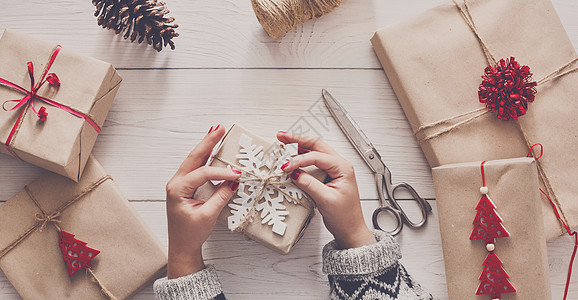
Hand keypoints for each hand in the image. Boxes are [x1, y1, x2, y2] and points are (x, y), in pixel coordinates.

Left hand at [165, 125, 240, 278]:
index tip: (237, 174)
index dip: (221, 172)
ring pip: (194, 160)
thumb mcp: (207, 215)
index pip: (202, 174)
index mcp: (177, 189)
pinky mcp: (185, 187)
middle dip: (208, 142)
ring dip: (206, 146)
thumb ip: (220, 197)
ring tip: (216, 131)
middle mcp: (176, 183)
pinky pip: (196, 168)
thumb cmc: (190, 234)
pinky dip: (205, 157)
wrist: (181, 247)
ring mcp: (179, 184)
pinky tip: (212, 149)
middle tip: (219, 127)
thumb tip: (232, 182)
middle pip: (194, 157)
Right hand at [277, 132, 375, 248]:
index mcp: (343, 168)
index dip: (299, 160)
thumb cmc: (345, 217)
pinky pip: (314, 161)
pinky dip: (302, 157)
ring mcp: (334, 169)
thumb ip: (310, 184)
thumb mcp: (326, 200)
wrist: (351, 230)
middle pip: (317, 145)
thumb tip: (294, 173)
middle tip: (282, 136)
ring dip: (299, 146)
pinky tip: (292, 156)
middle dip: (298, 140)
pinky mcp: (328, 176)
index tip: (285, 167)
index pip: (317, 157)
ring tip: (284, 141)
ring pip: (315, 151)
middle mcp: (340, 165)